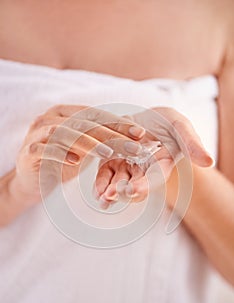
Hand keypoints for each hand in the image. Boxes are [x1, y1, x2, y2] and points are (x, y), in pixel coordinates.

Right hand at [10, 104, 145, 204]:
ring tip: (108, 153)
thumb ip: (101, 139)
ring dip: (88, 142)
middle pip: (84, 122)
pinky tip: (76, 161)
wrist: (32, 180)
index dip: (118, 123)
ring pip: (65, 132)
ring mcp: (37, 133)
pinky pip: (46, 149)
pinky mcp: (29, 150)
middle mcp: (50, 118)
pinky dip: (61, 153)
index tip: (140, 133)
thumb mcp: (84, 149)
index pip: (95, 114)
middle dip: (111, 134)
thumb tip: (135, 136)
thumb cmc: (61, 161)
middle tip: (132, 147)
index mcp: (65, 113)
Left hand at [94, 107, 213, 207]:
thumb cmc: (168, 123)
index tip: (133, 190)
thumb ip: (191, 143)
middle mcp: (144, 170)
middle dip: (123, 192)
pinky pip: (106, 175)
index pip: (154, 178)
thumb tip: (209, 161)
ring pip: (118, 183)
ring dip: (110, 192)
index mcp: (161, 164)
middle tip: (112, 195)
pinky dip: (101, 184)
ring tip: (103, 198)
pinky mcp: (112, 161)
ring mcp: (127, 167)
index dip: (144, 185)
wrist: (150, 118)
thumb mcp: (181, 127)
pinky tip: (97, 193)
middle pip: (134, 185)